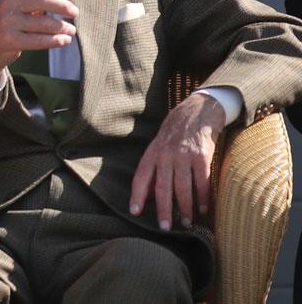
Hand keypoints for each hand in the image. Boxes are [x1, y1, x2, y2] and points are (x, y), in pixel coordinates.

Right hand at [0, 0, 77, 84]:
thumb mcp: (29, 3)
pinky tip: (65, 40)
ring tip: (72, 29)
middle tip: (75, 12)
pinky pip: (37, 40)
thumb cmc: (14, 18)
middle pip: (41, 1)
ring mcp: (7, 22)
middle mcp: (8, 4)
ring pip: (42, 23)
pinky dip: (54, 40)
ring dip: (61, 27)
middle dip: (62, 6)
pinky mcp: (9, 40)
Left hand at [129, 93, 225, 229]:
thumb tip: (148, 195)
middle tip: (164, 227)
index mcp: (152, 154)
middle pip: (162, 187)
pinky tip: (203, 209)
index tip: (135, 212)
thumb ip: (154, 169)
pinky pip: (202, 181)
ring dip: (185, 208)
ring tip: (186, 223)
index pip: (141, 177)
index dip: (137, 195)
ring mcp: (184, 156)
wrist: (198, 110)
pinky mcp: (202, 156)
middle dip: (163, 209)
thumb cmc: (176, 133)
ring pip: (183, 188)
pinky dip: (203, 198)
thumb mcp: (159, 146)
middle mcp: (165, 155)